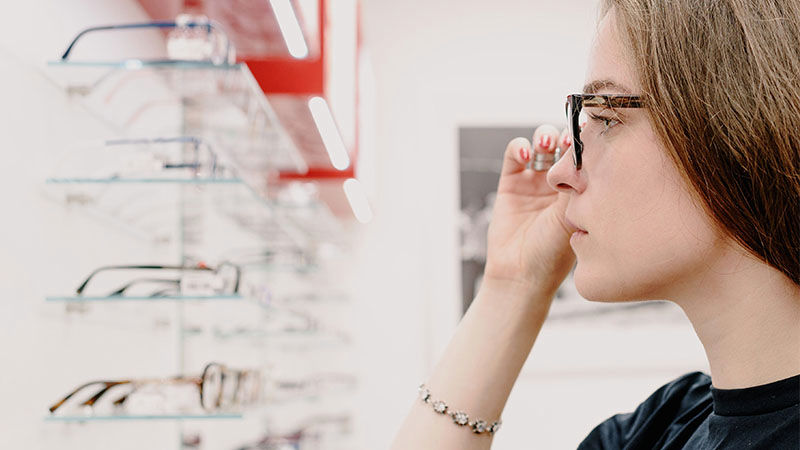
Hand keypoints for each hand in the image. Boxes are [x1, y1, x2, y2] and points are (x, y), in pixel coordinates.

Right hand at [483, 125, 577, 299]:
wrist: (522, 274)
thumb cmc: (554, 254)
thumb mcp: (574, 216)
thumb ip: (579, 184)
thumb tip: (589, 152)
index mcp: (582, 189)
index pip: (588, 154)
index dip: (588, 141)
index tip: (592, 133)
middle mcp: (559, 182)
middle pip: (565, 144)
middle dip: (567, 135)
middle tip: (569, 140)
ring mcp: (535, 181)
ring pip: (541, 144)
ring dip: (544, 136)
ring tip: (546, 144)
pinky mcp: (511, 182)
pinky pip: (515, 154)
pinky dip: (518, 147)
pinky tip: (525, 154)